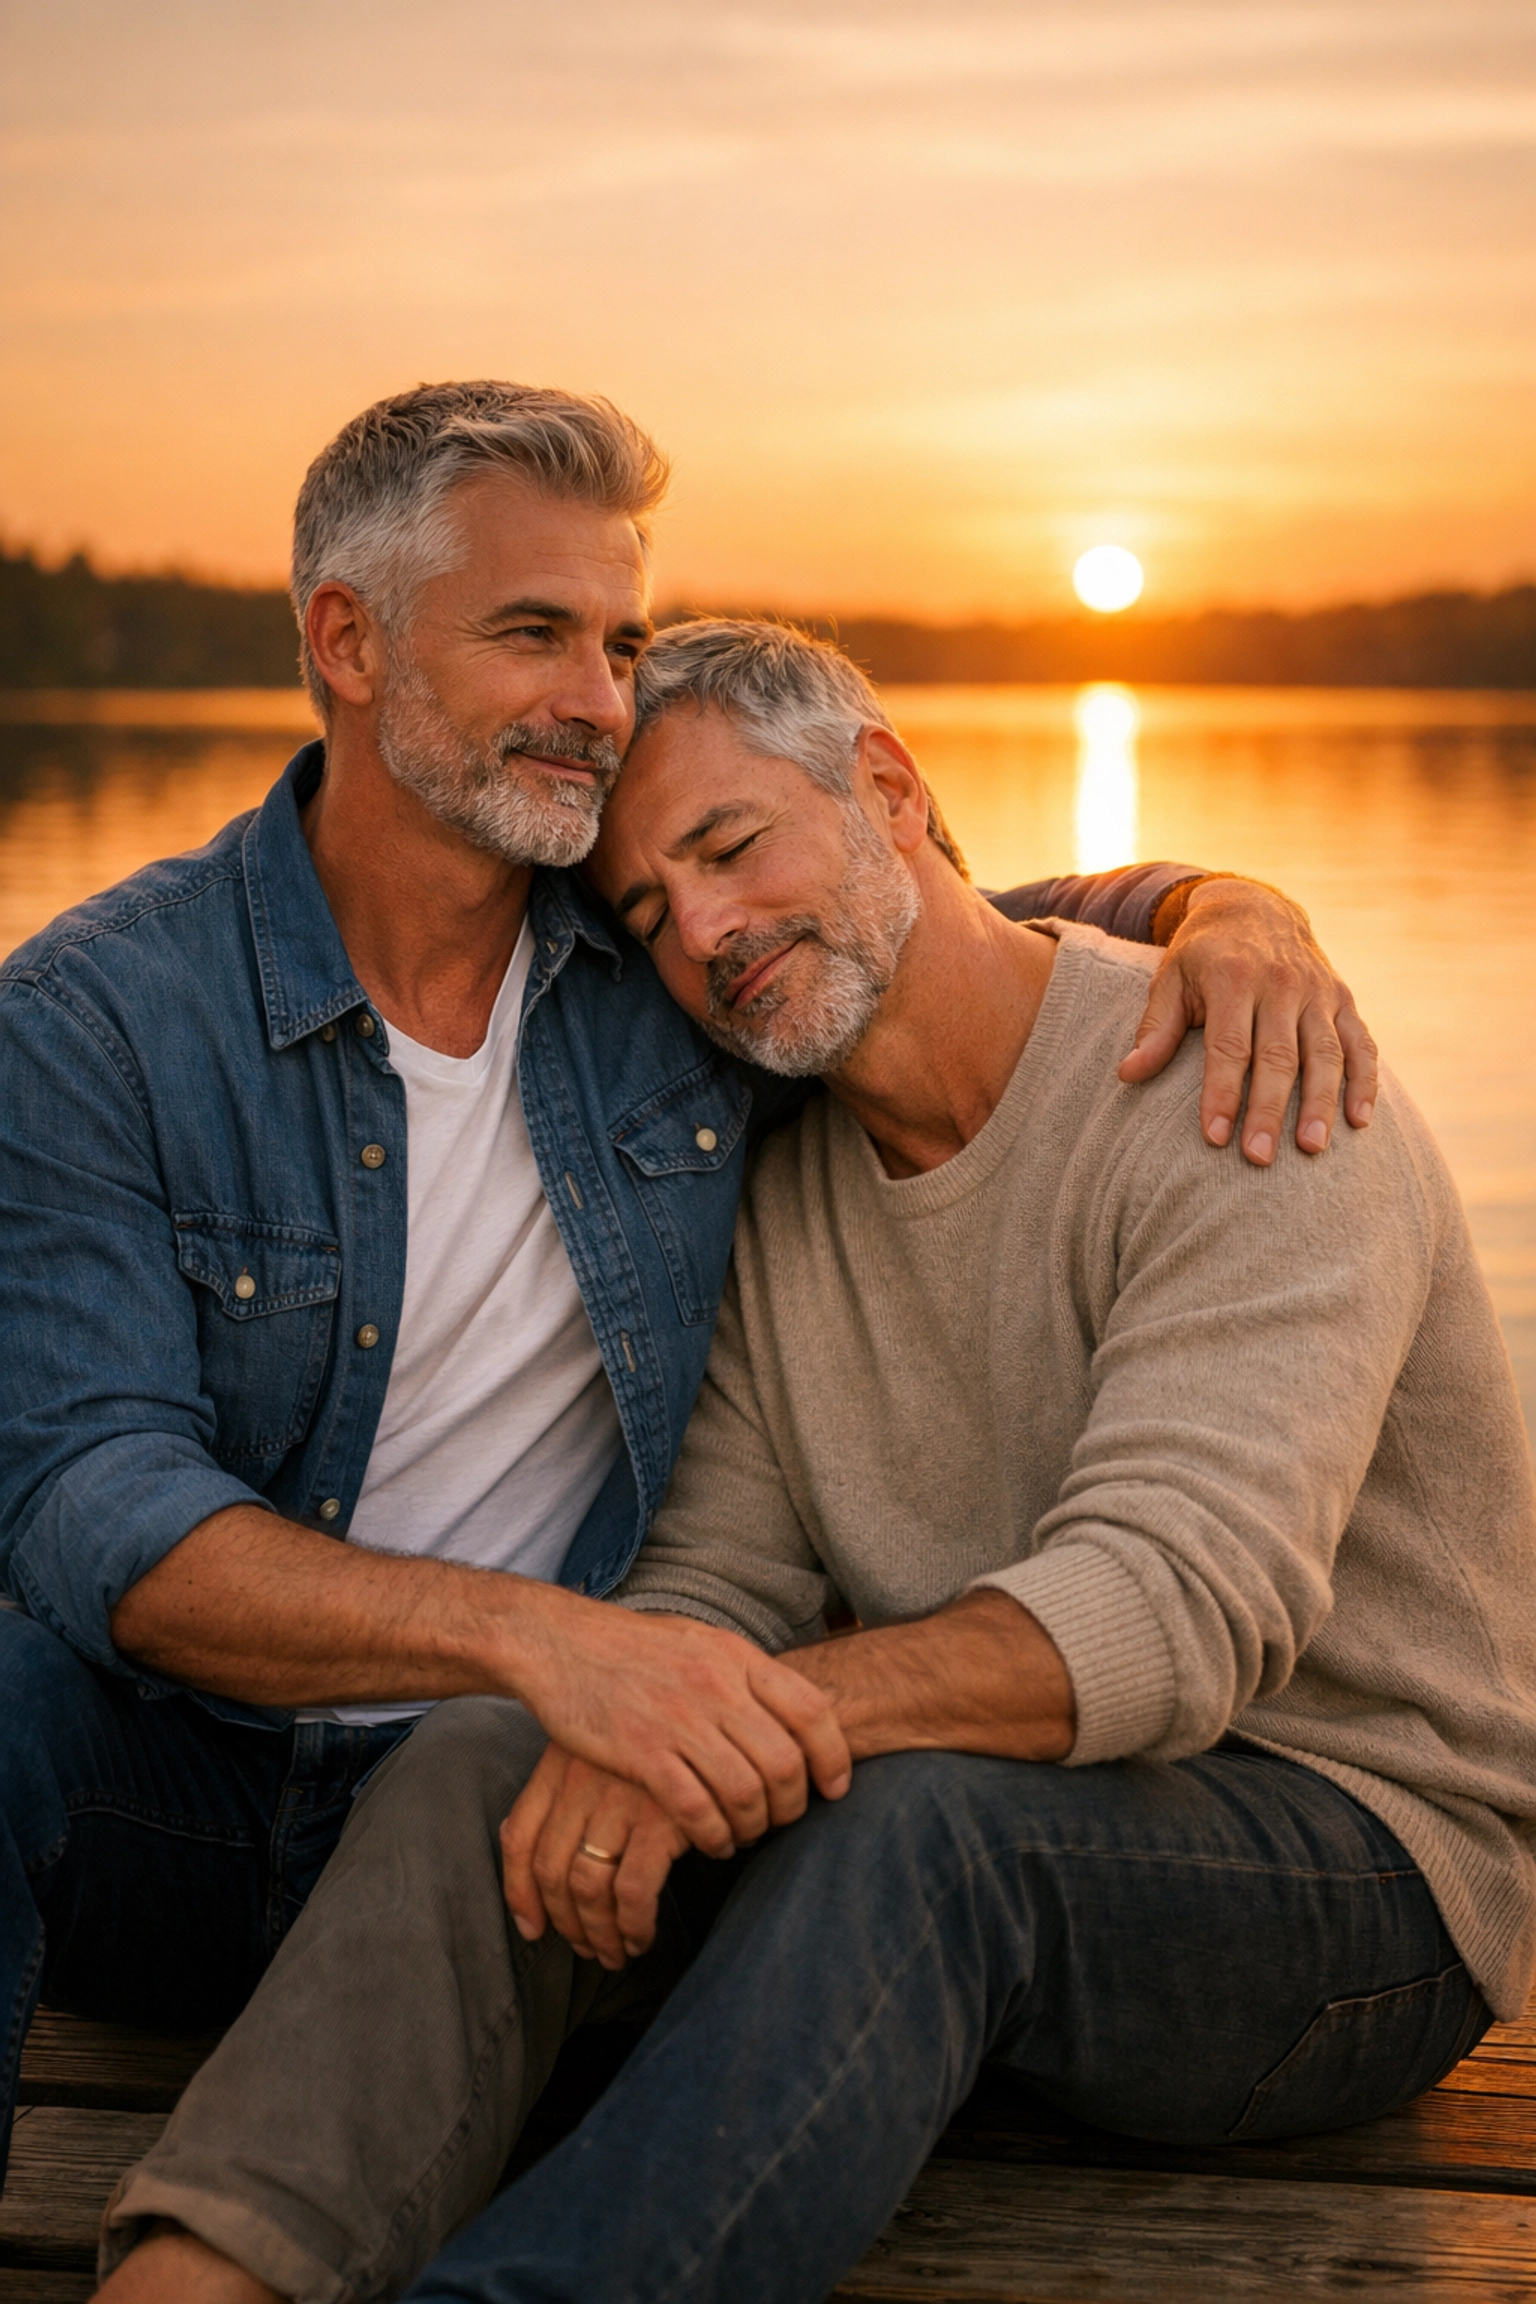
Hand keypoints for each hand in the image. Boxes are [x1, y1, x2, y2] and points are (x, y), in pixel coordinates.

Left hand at [502, 1744, 687, 1968]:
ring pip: (588, 1888)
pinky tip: (642, 1937)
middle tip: (585, 1948)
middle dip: (566, 1923)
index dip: (518, 1891)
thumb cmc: (662, 1735)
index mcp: (560, 1759)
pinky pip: (632, 1893)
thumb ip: (561, 1782)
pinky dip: (633, 1926)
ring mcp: (620, 1799)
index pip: (519, 1836)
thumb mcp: (603, 1743)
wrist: (722, 1717)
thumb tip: (512, 1833)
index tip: (533, 1928)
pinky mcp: (661, 1819)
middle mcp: (582, 1778)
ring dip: (599, 1934)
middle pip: (552, 1870)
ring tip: (615, 1953)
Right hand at [512, 1592, 850, 1859]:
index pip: (812, 1710)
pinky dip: (713, 1836)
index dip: (834, 1757)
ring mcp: (679, 1719)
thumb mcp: (700, 1643)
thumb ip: (743, 1675)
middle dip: (791, 1806)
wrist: (560, 1643)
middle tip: (780, 1822)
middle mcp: (716, 1685)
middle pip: (784, 1762)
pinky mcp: (642, 1752)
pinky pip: (697, 1809)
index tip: (834, 1788)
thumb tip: (790, 1712)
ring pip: (745, 1792)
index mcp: (736, 1656)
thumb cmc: (633, 1648)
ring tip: (742, 1835)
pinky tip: (709, 1841)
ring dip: (752, 1826)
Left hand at [1119, 877, 1376, 1164]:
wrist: (1254, 907)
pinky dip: (1364, 1082)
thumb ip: (1156, 1028)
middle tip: (1259, 1157)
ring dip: (1321, 1104)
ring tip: (1311, 1150)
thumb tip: (1128, 1074)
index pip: (1229, 1046)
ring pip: (1325, 1054)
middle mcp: (1281, 984)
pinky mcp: (1343, 999)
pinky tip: (1360, 1121)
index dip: (1222, 1093)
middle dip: (1268, 1110)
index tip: (1214, 1137)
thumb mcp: (1171, 979)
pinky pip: (1361, 1044)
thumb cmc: (1203, 955)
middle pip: (1279, 1056)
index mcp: (1233, 979)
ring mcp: (1318, 992)